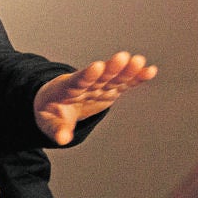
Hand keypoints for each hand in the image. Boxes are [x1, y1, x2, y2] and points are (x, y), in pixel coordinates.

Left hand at [34, 52, 156, 144]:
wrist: (55, 103)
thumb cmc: (50, 112)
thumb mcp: (48, 122)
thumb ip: (56, 129)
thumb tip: (63, 139)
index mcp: (65, 89)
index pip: (77, 81)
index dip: (87, 75)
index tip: (97, 66)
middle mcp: (85, 85)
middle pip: (99, 76)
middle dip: (111, 68)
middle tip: (123, 57)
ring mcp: (98, 87)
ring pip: (113, 78)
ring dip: (126, 70)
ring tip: (139, 61)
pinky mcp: (110, 91)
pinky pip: (124, 84)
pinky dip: (136, 78)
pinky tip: (150, 71)